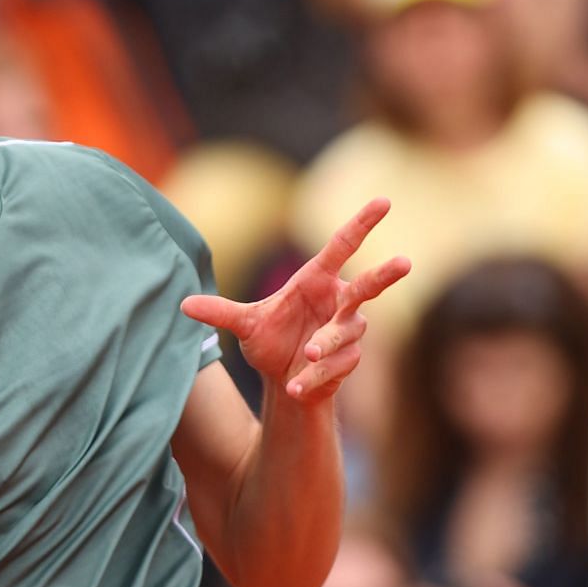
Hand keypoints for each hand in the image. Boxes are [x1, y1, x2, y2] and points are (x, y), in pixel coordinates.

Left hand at [180, 198, 407, 402]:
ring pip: (346, 334)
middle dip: (385, 274)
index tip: (384, 201)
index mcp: (316, 281)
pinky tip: (296, 385)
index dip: (362, 224)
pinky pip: (336, 365)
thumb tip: (182, 304)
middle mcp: (339, 302)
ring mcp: (348, 332)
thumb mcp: (244, 324)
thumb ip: (219, 312)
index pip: (342, 247)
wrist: (284, 380)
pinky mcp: (349, 360)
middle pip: (369, 286)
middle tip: (404, 262)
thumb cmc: (271, 340)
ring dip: (325, 345)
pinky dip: (315, 375)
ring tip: (302, 354)